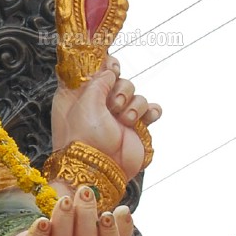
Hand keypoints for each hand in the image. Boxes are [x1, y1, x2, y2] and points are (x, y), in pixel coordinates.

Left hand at [50, 57, 159, 183]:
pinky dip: (151, 112)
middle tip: (115, 106)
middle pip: (121, 81)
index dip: (107, 66)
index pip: (98, 72)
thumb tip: (110, 70)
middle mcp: (102, 105)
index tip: (112, 68)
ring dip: (135, 105)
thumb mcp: (86, 102)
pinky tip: (146, 119)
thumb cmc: (84, 136)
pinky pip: (151, 111)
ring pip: (137, 96)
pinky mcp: (137, 129)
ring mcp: (120, 117)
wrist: (97, 170)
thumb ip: (99, 81)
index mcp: (84, 96)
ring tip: (126, 121)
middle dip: (122, 90)